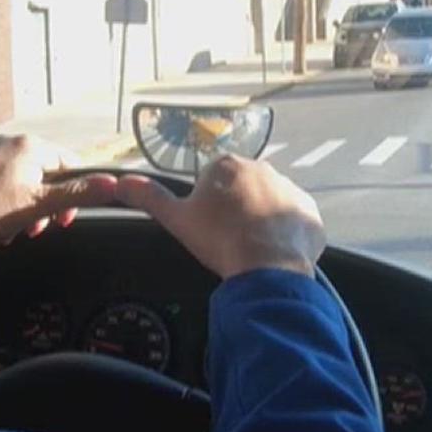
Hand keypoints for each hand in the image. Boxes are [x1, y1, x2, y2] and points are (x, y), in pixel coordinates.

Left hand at [0, 135, 117, 248]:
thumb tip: (113, 184)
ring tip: (10, 232)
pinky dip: (2, 208)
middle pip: (45, 176)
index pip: (70, 164)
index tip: (64, 219)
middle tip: (35, 229)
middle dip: (44, 207)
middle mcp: (10, 143)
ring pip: (21, 184)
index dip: (74, 195)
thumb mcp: (38, 204)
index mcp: (31, 146)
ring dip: (22, 212)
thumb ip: (77, 195)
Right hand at [115, 155, 324, 279]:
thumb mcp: (176, 219)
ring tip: (251, 250)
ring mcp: (291, 190)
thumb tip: (121, 182)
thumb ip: (149, 197)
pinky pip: (294, 222)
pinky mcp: (310, 213)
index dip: (208, 206)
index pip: (212, 181)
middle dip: (237, 210)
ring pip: (270, 205)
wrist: (266, 267)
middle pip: (243, 190)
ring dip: (262, 222)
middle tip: (228, 240)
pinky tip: (274, 254)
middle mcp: (263, 169)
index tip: (208, 228)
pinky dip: (286, 236)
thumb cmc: (218, 239)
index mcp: (228, 165)